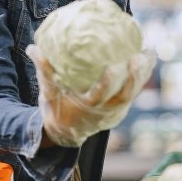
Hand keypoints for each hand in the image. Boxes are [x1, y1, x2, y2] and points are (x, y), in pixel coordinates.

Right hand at [27, 44, 155, 146]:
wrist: (66, 132)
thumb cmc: (56, 109)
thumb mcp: (47, 92)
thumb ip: (43, 71)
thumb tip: (32, 48)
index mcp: (87, 107)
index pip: (99, 96)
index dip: (107, 83)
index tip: (113, 66)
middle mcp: (105, 111)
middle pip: (125, 95)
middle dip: (134, 78)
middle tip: (138, 57)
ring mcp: (115, 110)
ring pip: (133, 93)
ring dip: (142, 74)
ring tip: (149, 53)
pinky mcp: (121, 107)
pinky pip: (134, 91)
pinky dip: (141, 76)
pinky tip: (146, 57)